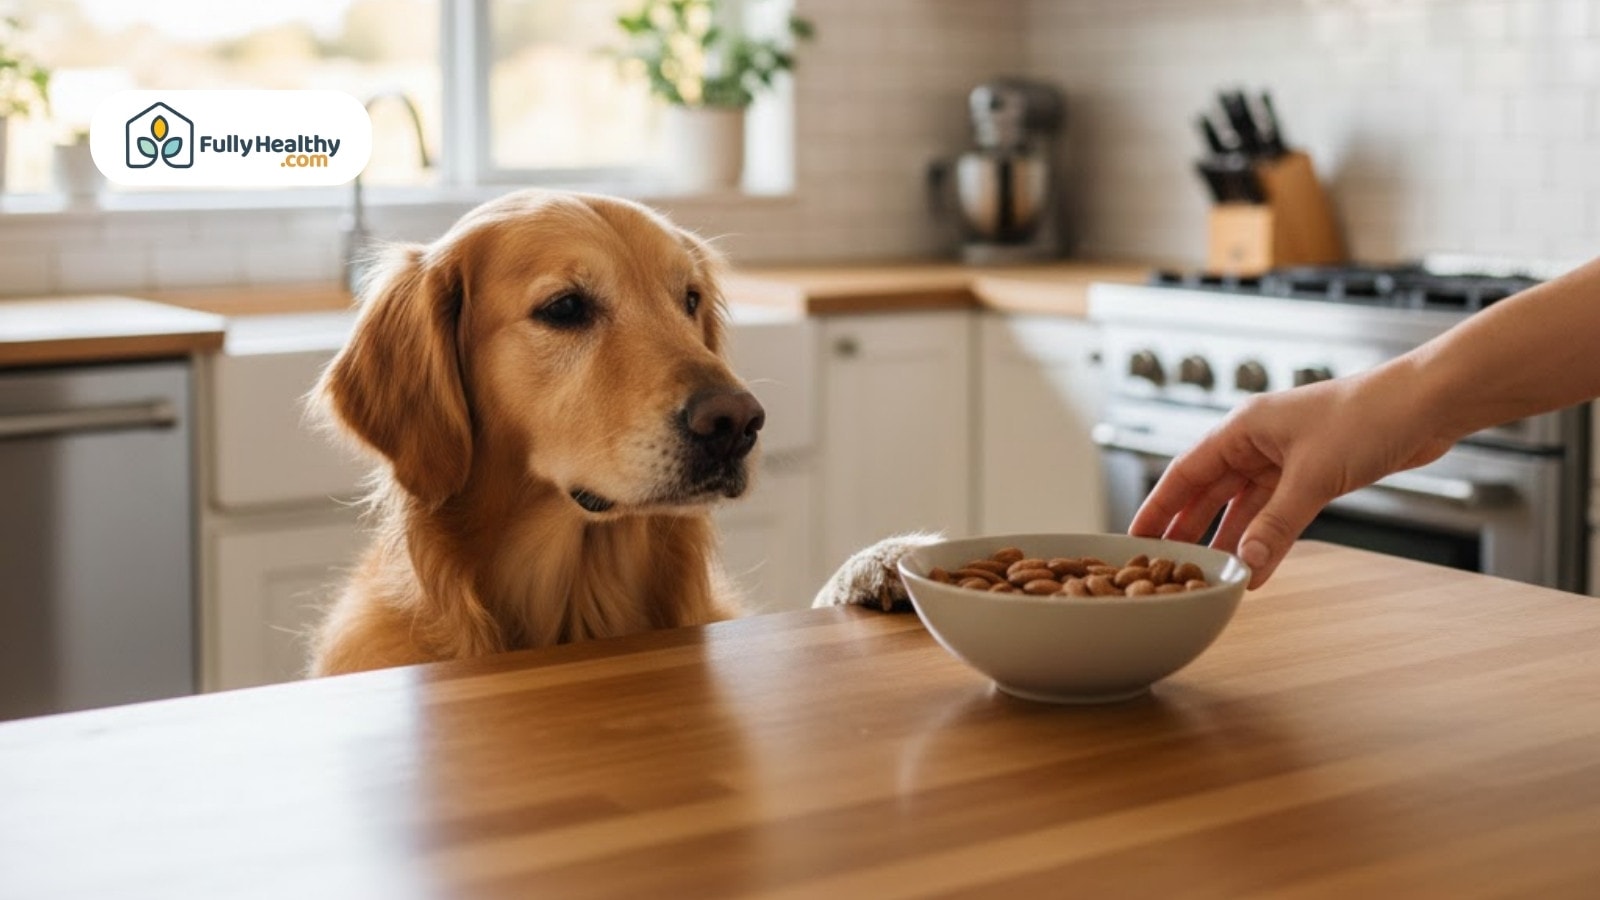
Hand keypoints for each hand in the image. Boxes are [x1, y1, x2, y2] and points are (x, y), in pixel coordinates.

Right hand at [1128, 366, 1450, 587]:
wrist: (1427, 404)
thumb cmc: (1368, 415)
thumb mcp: (1313, 475)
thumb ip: (1277, 523)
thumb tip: (1247, 562)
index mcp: (1242, 427)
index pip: (1184, 472)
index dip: (1157, 507)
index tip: (1135, 537)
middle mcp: (1256, 441)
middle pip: (1208, 491)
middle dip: (1187, 529)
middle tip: (1165, 565)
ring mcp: (1285, 458)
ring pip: (1242, 505)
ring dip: (1229, 537)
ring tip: (1209, 572)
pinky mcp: (1313, 472)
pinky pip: (1276, 510)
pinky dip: (1266, 536)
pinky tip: (1258, 562)